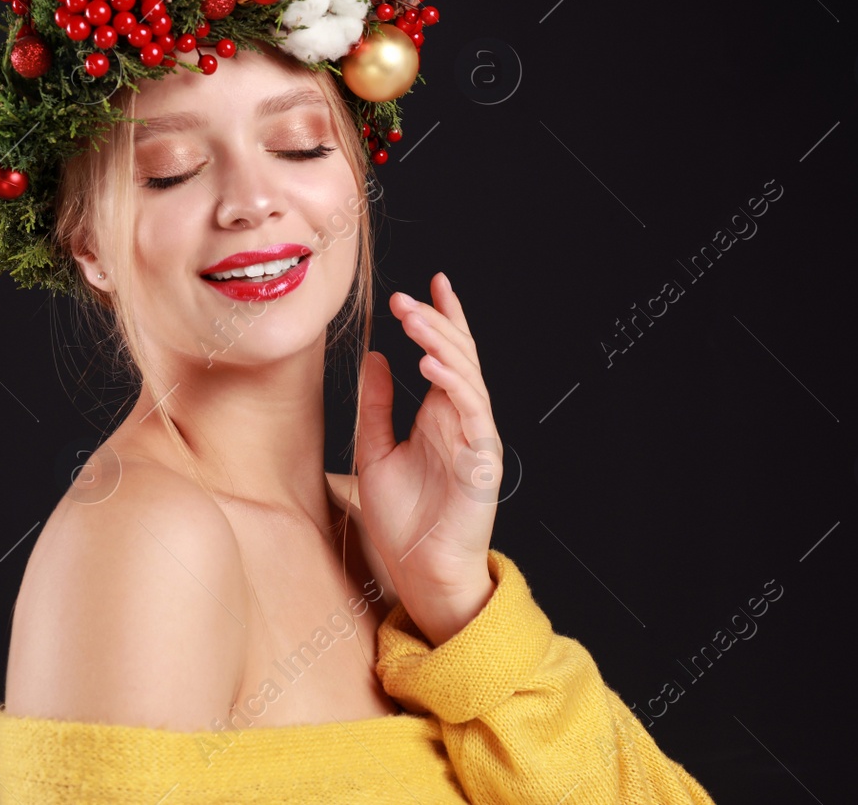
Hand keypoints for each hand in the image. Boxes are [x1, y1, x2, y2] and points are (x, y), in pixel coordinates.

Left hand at [354, 272, 502, 645]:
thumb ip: (376, 406)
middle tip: (405, 300)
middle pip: (456, 358)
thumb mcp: (375, 451)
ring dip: (442, 345)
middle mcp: (461, 421)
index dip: (441, 319)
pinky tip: (431, 365)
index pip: (445, 356)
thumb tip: (376, 358)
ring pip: (467, 377)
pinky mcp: (482, 461)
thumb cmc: (403, 520)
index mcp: (439, 416)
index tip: (428, 285)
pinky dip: (454, 385)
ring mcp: (475, 439)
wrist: (420, 572)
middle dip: (433, 324)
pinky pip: (472, 413)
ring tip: (415, 322)